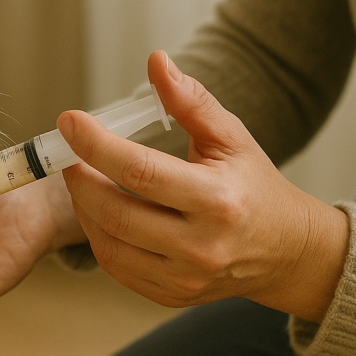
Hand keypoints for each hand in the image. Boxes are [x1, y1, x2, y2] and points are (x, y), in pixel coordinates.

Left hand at [58, 50, 348, 320]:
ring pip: (109, 244)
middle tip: (69, 158)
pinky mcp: (171, 295)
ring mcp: (185, 277)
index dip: (96, 145)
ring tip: (82, 182)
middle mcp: (201, 245)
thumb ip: (191, 101)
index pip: (141, 171)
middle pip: (116, 213)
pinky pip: (116, 267)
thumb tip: (155, 61)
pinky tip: (100, 213)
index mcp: (218, 200)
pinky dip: (99, 236)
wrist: (286, 252)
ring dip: (84, 209)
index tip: (69, 121)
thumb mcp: (231, 137)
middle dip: (80, 181)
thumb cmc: (254, 186)